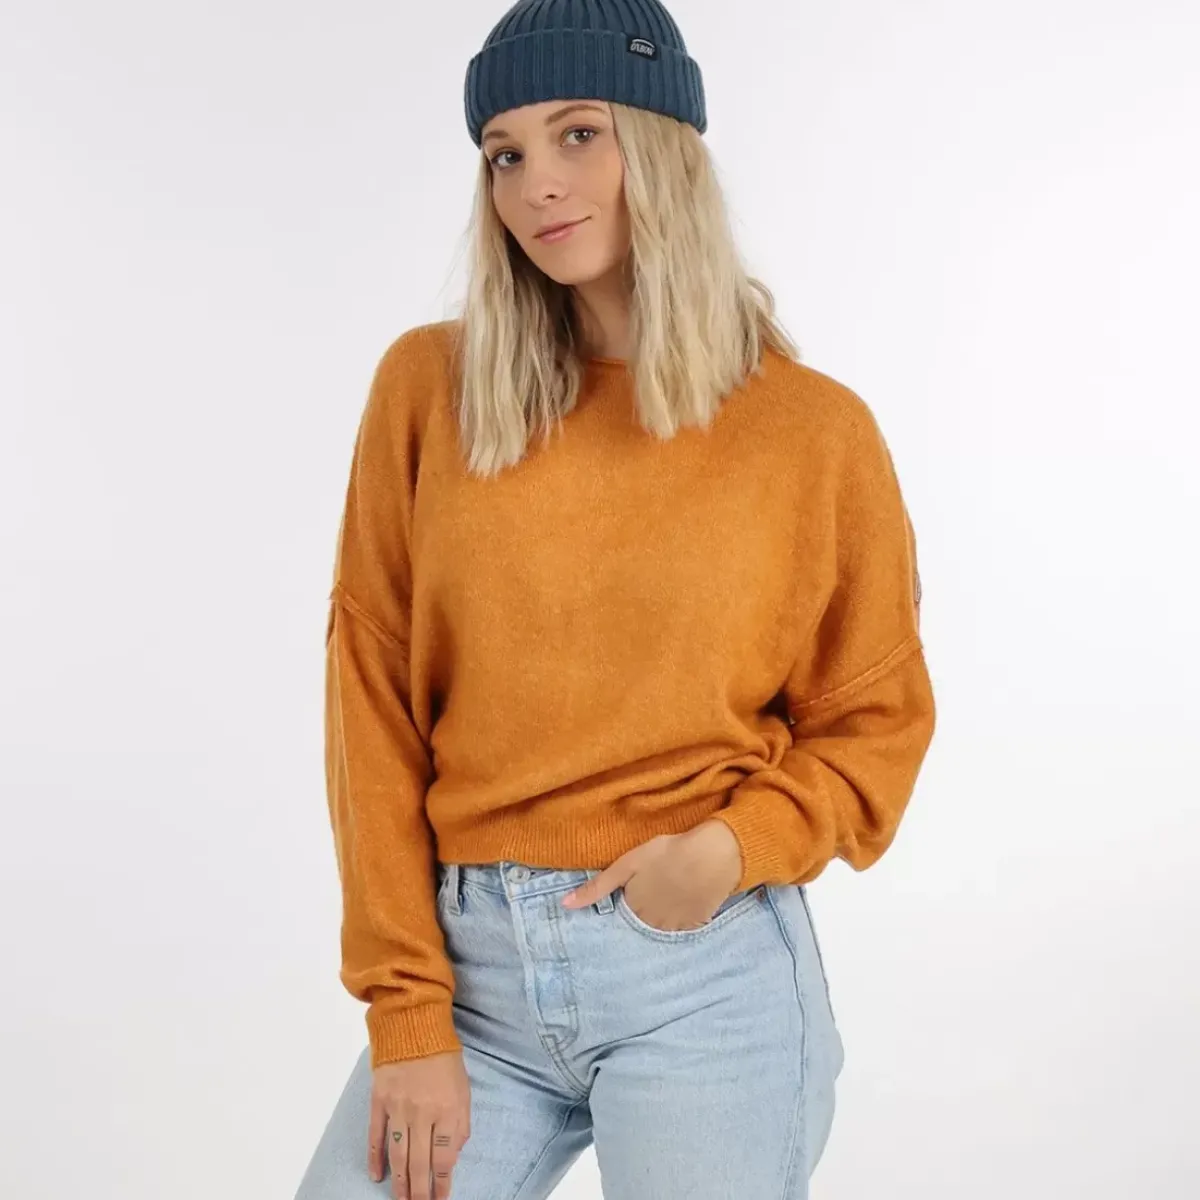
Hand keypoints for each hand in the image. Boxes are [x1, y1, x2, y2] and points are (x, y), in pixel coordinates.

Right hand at [369, 1049, 470, 1198]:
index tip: (440, 1199)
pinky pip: (376, 1135)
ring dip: (400, 1182)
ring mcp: (398, 1108)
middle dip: (420, 1192)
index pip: (444, 1158)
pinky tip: (377, 1175)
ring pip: (398, 1155)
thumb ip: (460, 1122)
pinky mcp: (379, 1100)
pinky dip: (376, 1157)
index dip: (442, 1183)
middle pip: (419, 1163)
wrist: (414, 1023)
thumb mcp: (463, 1088)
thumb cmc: (443, 1056)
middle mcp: (422, 1113)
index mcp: (447, 1109)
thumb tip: (454, 1154)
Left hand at [561, 819, 744, 930]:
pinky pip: (684, 930)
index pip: (621, 917)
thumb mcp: (626, 865)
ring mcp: (676, 927)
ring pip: (661, 930)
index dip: (624, 905)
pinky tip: (684, 904)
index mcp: (633, 909)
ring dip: (660, 921)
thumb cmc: (666, 855)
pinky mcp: (697, 924)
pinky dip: (681, 921)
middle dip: (641, 917)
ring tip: (666, 900)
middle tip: (650, 896)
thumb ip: (597, 887)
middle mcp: (652, 924)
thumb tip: (564, 905)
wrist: (710, 857)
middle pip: (641, 926)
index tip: (629, 897)